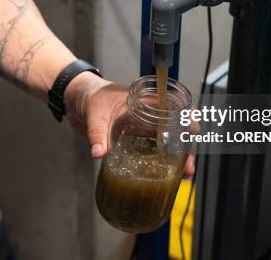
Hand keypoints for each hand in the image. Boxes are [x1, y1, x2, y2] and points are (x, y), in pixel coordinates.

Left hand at [64, 72, 195, 176]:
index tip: (194, 132)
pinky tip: (167, 176)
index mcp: (144, 101)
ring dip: (177, 158)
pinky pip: (152, 151)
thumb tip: (99, 153)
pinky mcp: (133, 141)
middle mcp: (147, 115)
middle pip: (175, 130)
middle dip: (186, 147)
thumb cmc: (90, 96)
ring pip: (167, 143)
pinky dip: (161, 162)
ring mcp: (142, 129)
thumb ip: (97, 133)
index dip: (187, 119)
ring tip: (183, 175)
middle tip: (189, 166)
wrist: (76, 99)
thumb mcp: (95, 113)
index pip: (173, 107)